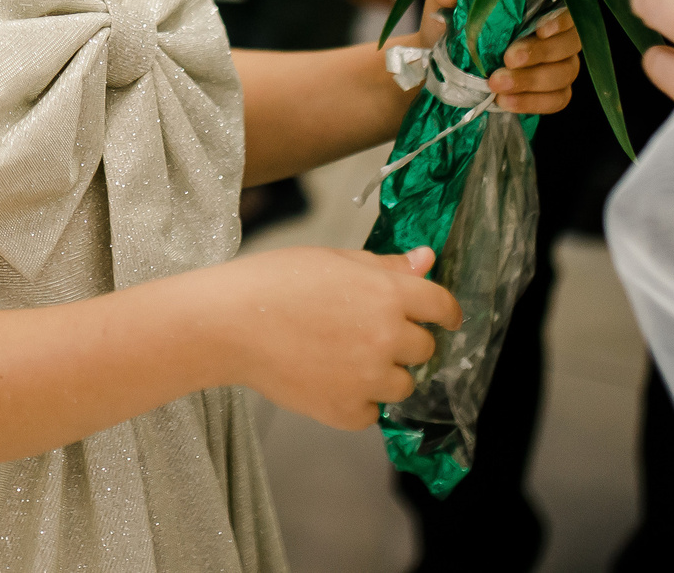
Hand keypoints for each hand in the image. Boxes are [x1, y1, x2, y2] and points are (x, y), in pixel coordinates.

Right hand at [224, 245, 459, 429]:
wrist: (228, 323)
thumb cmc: (275, 281)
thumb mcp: (334, 260)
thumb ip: (385, 266)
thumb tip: (427, 260)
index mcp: (389, 294)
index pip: (442, 306)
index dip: (445, 312)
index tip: (442, 319)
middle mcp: (388, 338)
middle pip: (425, 349)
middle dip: (404, 342)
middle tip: (365, 333)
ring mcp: (369, 379)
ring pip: (402, 385)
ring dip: (383, 374)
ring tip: (342, 358)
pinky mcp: (348, 412)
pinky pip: (373, 412)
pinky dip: (357, 401)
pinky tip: (326, 379)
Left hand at [398, 0, 583, 115]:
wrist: (443, 61)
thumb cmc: (455, 22)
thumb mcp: (444, 0)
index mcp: (538, 5)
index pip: (566, 9)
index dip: (561, 20)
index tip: (541, 29)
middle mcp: (556, 34)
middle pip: (568, 44)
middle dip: (539, 53)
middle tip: (508, 59)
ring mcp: (558, 64)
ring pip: (563, 74)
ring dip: (531, 81)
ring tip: (497, 84)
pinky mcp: (551, 92)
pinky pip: (556, 100)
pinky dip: (532, 102)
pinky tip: (505, 101)